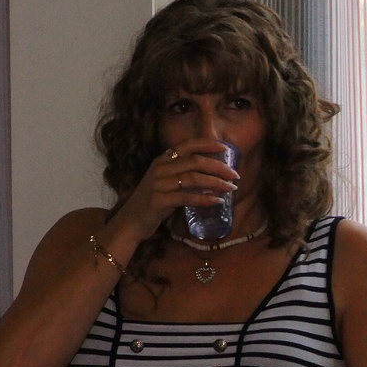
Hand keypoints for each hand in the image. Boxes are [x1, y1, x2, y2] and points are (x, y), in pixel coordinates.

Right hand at [114, 138, 238, 239]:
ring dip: (217, 183)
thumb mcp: (166, 182)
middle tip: (236, 175)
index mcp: (162, 160)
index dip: (208, 144)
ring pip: (194, 178)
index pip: (187, 145)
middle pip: (196, 162)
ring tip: (231, 189)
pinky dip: (205, 198)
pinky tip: (218, 201)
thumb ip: (184, 175)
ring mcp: (158, 184)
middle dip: (219, 167)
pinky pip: (187, 197)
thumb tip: (214, 175)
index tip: (226, 148)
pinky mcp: (159, 201)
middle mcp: (160, 168)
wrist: (130, 222)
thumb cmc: (153, 202)